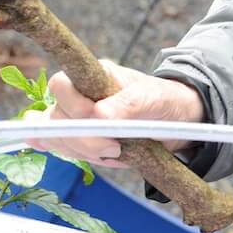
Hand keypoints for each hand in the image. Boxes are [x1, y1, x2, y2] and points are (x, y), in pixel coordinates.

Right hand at [24, 58, 205, 165]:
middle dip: (82, 138)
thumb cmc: (164, 100)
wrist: (177, 119)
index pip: (60, 85)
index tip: (98, 120)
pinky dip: (77, 155)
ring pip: (58, 138)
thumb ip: (126, 105)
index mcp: (93, 77)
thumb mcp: (152, 99)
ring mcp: (79, 118)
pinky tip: (88, 153)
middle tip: (114, 147)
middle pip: (56, 118)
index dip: (72, 106)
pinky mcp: (83, 138)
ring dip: (83, 151)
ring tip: (116, 151)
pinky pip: (66, 149)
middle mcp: (80, 96)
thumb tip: (96, 116)